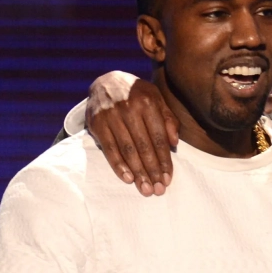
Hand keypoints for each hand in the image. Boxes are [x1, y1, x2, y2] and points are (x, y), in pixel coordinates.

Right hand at [85, 72, 179, 196]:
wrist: (106, 82)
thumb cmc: (137, 95)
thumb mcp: (156, 98)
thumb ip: (168, 118)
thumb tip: (174, 143)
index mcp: (147, 101)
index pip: (159, 137)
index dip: (164, 160)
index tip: (168, 178)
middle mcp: (129, 107)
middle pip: (143, 146)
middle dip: (152, 170)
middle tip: (158, 190)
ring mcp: (111, 115)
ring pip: (127, 150)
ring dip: (138, 172)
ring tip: (146, 189)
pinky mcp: (97, 123)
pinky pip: (109, 149)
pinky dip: (118, 165)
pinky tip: (128, 178)